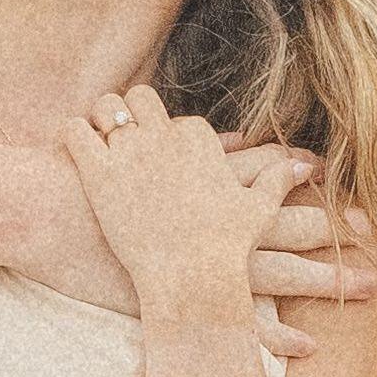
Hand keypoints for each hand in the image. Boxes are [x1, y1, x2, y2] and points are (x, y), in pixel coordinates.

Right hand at [7, 143, 365, 351]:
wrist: (43, 209)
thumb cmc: (84, 181)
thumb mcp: (141, 152)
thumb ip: (188, 149)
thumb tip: (229, 138)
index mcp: (203, 187)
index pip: (270, 180)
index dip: (312, 188)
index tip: (351, 194)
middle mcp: (212, 221)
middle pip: (288, 224)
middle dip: (337, 232)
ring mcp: (200, 261)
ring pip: (278, 272)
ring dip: (326, 280)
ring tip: (370, 290)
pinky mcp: (182, 299)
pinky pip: (239, 324)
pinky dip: (276, 335)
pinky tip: (311, 347)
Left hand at [65, 86, 310, 333]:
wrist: (191, 278)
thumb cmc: (226, 248)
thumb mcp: (258, 210)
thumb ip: (276, 180)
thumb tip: (303, 166)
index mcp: (199, 136)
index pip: (178, 117)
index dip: (169, 134)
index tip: (164, 153)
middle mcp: (164, 134)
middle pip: (139, 98)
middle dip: (132, 113)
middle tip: (125, 134)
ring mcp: (130, 151)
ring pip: (105, 107)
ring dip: (101, 118)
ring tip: (98, 137)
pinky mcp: (98, 173)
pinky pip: (75, 131)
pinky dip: (73, 133)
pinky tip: (75, 148)